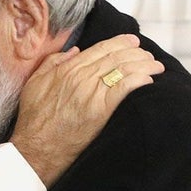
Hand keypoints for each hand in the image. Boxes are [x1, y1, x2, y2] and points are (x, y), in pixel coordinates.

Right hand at [12, 34, 163, 186]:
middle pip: (116, 57)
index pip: (100, 49)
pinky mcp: (101, 110)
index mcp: (67, 69)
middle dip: (137, 53)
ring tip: (156, 67)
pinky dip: (139, 81)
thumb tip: (74, 51)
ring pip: (124, 70)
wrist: (36, 148)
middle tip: (148, 55)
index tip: (132, 42)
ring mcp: (92, 93)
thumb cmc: (34, 120)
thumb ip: (52, 63)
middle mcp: (81, 77)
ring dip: (144, 65)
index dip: (120, 42)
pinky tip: (148, 81)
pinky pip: (125, 88)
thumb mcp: (35, 83)